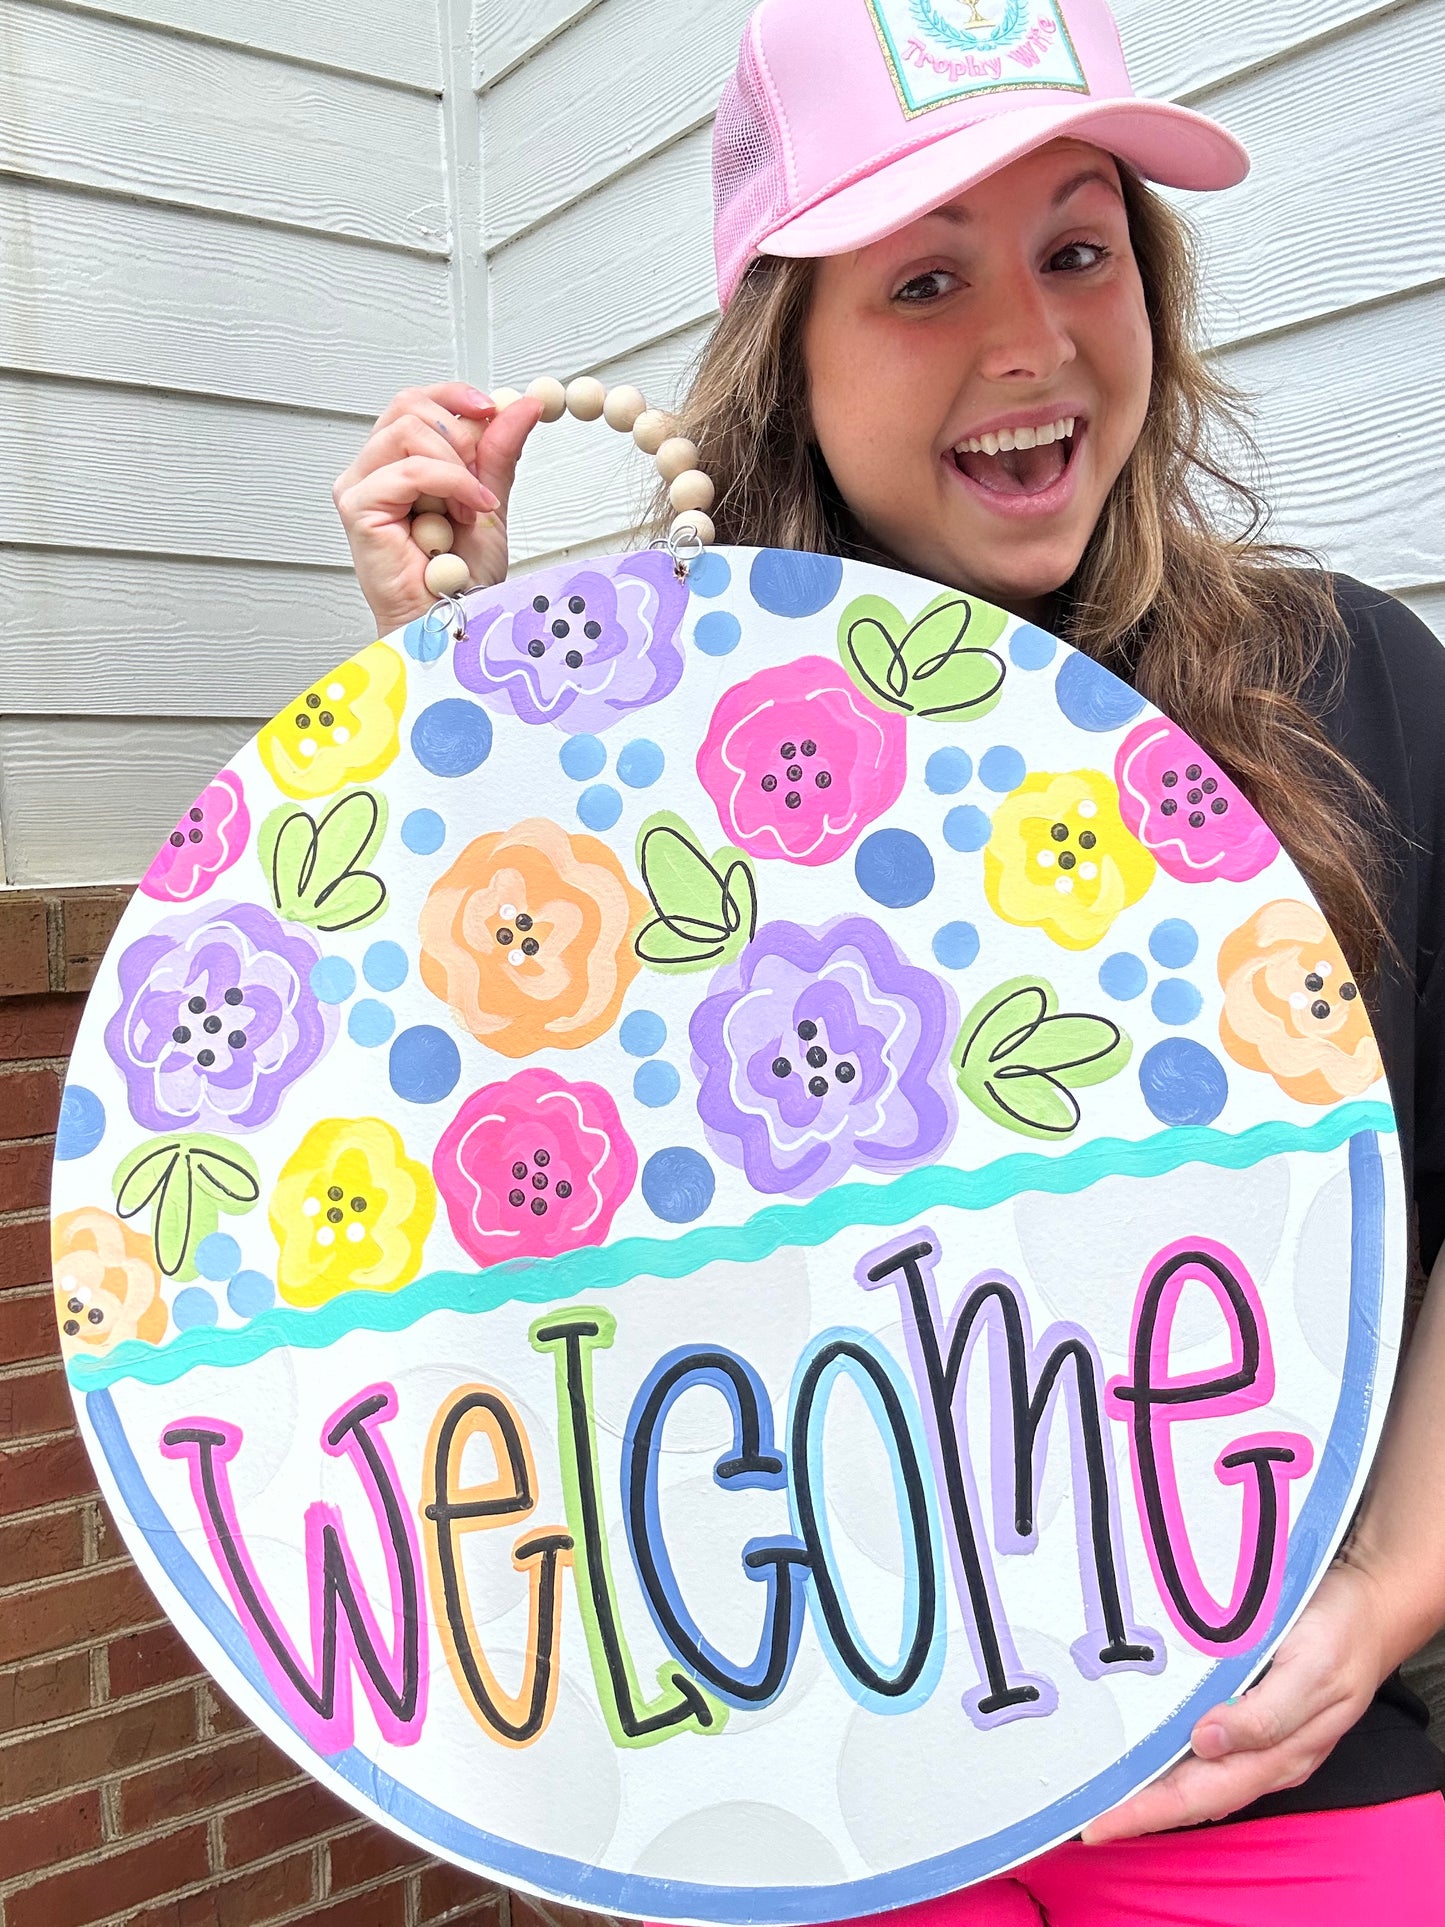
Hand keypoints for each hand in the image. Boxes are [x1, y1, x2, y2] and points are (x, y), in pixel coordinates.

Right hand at [332, 381, 543, 634]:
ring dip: (457, 468)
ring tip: (473, 510)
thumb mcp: (489, 501)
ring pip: (409, 431)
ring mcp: (361, 487)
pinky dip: (451, 484)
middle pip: (410, 407)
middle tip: (483, 480)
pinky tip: (471, 512)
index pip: (414, 402)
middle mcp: (372, 470)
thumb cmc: (460, 578)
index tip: (491, 408)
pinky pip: (409, 470)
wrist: (452, 622)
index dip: (454, 397)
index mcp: (397, 463)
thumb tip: (522, 404)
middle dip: (461, 437)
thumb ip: (497, 453)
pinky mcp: (359, 508)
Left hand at [1081, 1561, 1391, 1841]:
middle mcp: (1259, 1754)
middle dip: (1134, 1806)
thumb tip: (1209, 1742)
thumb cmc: (1341, 1635)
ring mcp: (1252, 1735)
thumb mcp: (1314, 1670)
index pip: (1199, 1794)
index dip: (1147, 1811)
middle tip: (1080, 1812)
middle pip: (1187, 1792)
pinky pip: (1197, 1741)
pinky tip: (1134, 1738)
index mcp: (1276, 1754)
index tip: (1100, 1823)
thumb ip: (1267, 1714)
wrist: (1367, 1607)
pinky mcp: (1245, 1707)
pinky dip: (1163, 1748)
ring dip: (1145, 1780)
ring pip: (1189, 1771)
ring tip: (1095, 1782)